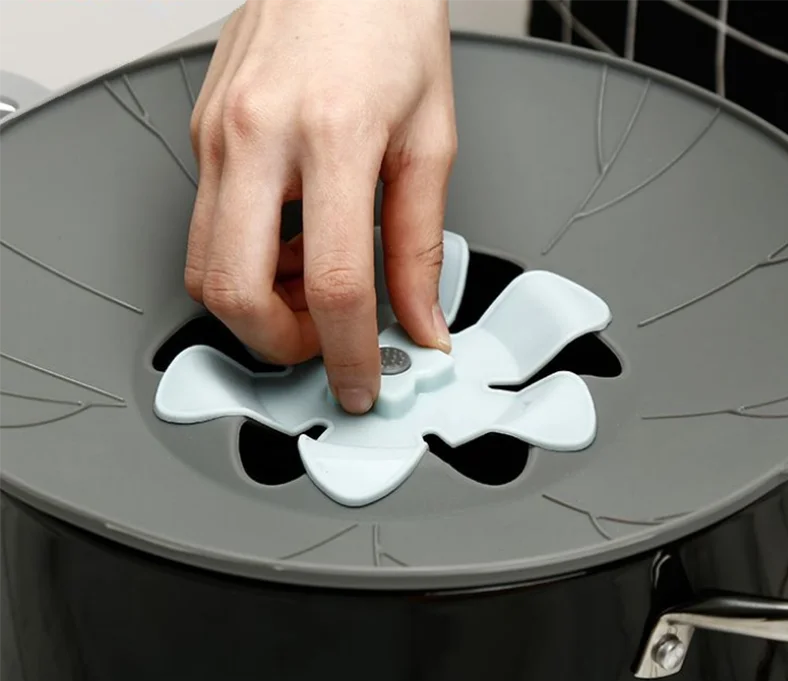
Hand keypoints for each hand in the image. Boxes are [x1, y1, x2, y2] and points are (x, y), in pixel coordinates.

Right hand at [185, 0, 456, 413]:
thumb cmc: (389, 22)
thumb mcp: (430, 138)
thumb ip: (420, 245)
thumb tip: (420, 320)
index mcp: (332, 135)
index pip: (333, 284)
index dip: (346, 354)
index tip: (361, 384)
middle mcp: (257, 136)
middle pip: (233, 290)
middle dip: (277, 344)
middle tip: (322, 343)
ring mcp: (217, 135)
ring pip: (204, 267)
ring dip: (259, 305)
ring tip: (312, 285)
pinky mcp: (202, 134)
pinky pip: (206, 227)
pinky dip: (248, 261)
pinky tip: (290, 243)